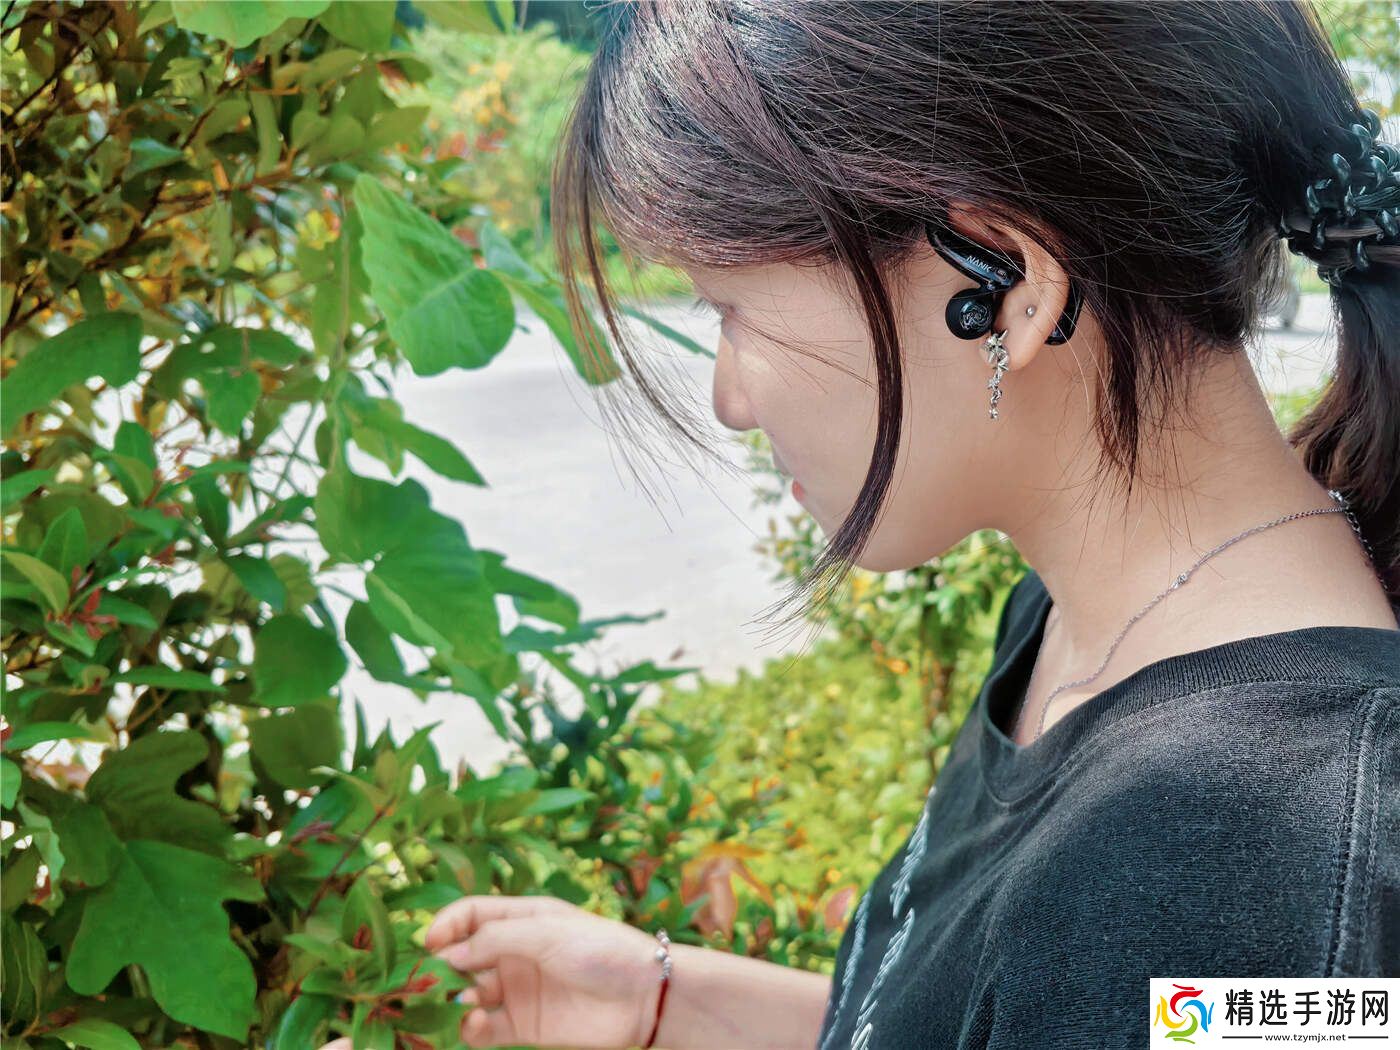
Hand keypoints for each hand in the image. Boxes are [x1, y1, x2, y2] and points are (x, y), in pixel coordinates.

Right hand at [426, 894, 662, 1048]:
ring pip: (466, 994)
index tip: (428, 943)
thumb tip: (447, 954)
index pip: (469, 915)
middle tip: (429, 982)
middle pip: (462, 957)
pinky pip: (482, 1028)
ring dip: (453, 1000)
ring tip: (460, 1004)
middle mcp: (513, 952)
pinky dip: (469, 1028)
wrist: (643, 995)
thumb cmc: (600, 949)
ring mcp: (516, 989)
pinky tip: (474, 1025)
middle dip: (442, 968)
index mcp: (520, 918)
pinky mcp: (522, 1025)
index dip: (446, 926)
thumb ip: (495, 940)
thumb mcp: (547, 932)